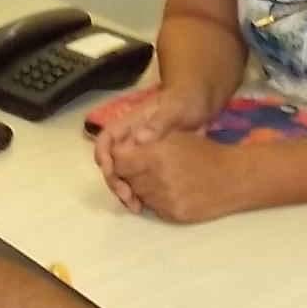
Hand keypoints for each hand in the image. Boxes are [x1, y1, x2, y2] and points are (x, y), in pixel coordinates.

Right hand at [94, 86, 210, 211]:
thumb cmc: (185, 100)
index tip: (112, 173)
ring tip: (136, 207)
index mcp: (129, 125)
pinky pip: (140, 180)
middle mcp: (130, 140)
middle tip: (128, 197)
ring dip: (125, 191)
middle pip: (112, 164)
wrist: (202, 105)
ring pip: (124, 175)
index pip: (105, 142)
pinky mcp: (153, 164)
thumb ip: (158, 123)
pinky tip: (148, 205)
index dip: (104, 158)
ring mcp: (141, 153)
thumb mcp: (174, 108)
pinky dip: (140, 193)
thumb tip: (139, 139)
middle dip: (115, 182)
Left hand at [106, 130, 243, 222]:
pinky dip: (156, 200)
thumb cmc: (205, 152)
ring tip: (160, 178)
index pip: (119, 160)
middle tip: (144, 167)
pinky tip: (170, 191)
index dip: (122, 157)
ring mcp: (164, 200)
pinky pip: (152, 207)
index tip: (127, 156)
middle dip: (131, 173)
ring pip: (138, 195)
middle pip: (126, 180)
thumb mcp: (175, 137)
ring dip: (142, 187)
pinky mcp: (172, 215)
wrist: (234, 178)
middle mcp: (156, 180)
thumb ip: (147, 142)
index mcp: (155, 156)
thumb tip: (121, 149)